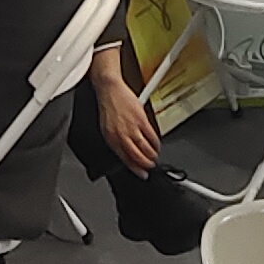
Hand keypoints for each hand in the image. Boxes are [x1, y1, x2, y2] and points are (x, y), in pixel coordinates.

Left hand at [92, 50, 163, 172]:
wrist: (109, 89)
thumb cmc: (108, 107)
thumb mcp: (107, 128)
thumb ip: (116, 140)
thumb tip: (126, 152)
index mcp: (110, 138)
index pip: (124, 159)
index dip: (134, 168)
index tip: (141, 173)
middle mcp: (121, 135)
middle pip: (136, 155)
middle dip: (145, 164)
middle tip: (150, 166)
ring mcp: (131, 128)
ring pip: (144, 148)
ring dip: (151, 155)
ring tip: (154, 157)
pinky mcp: (141, 119)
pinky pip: (151, 135)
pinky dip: (156, 143)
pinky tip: (157, 145)